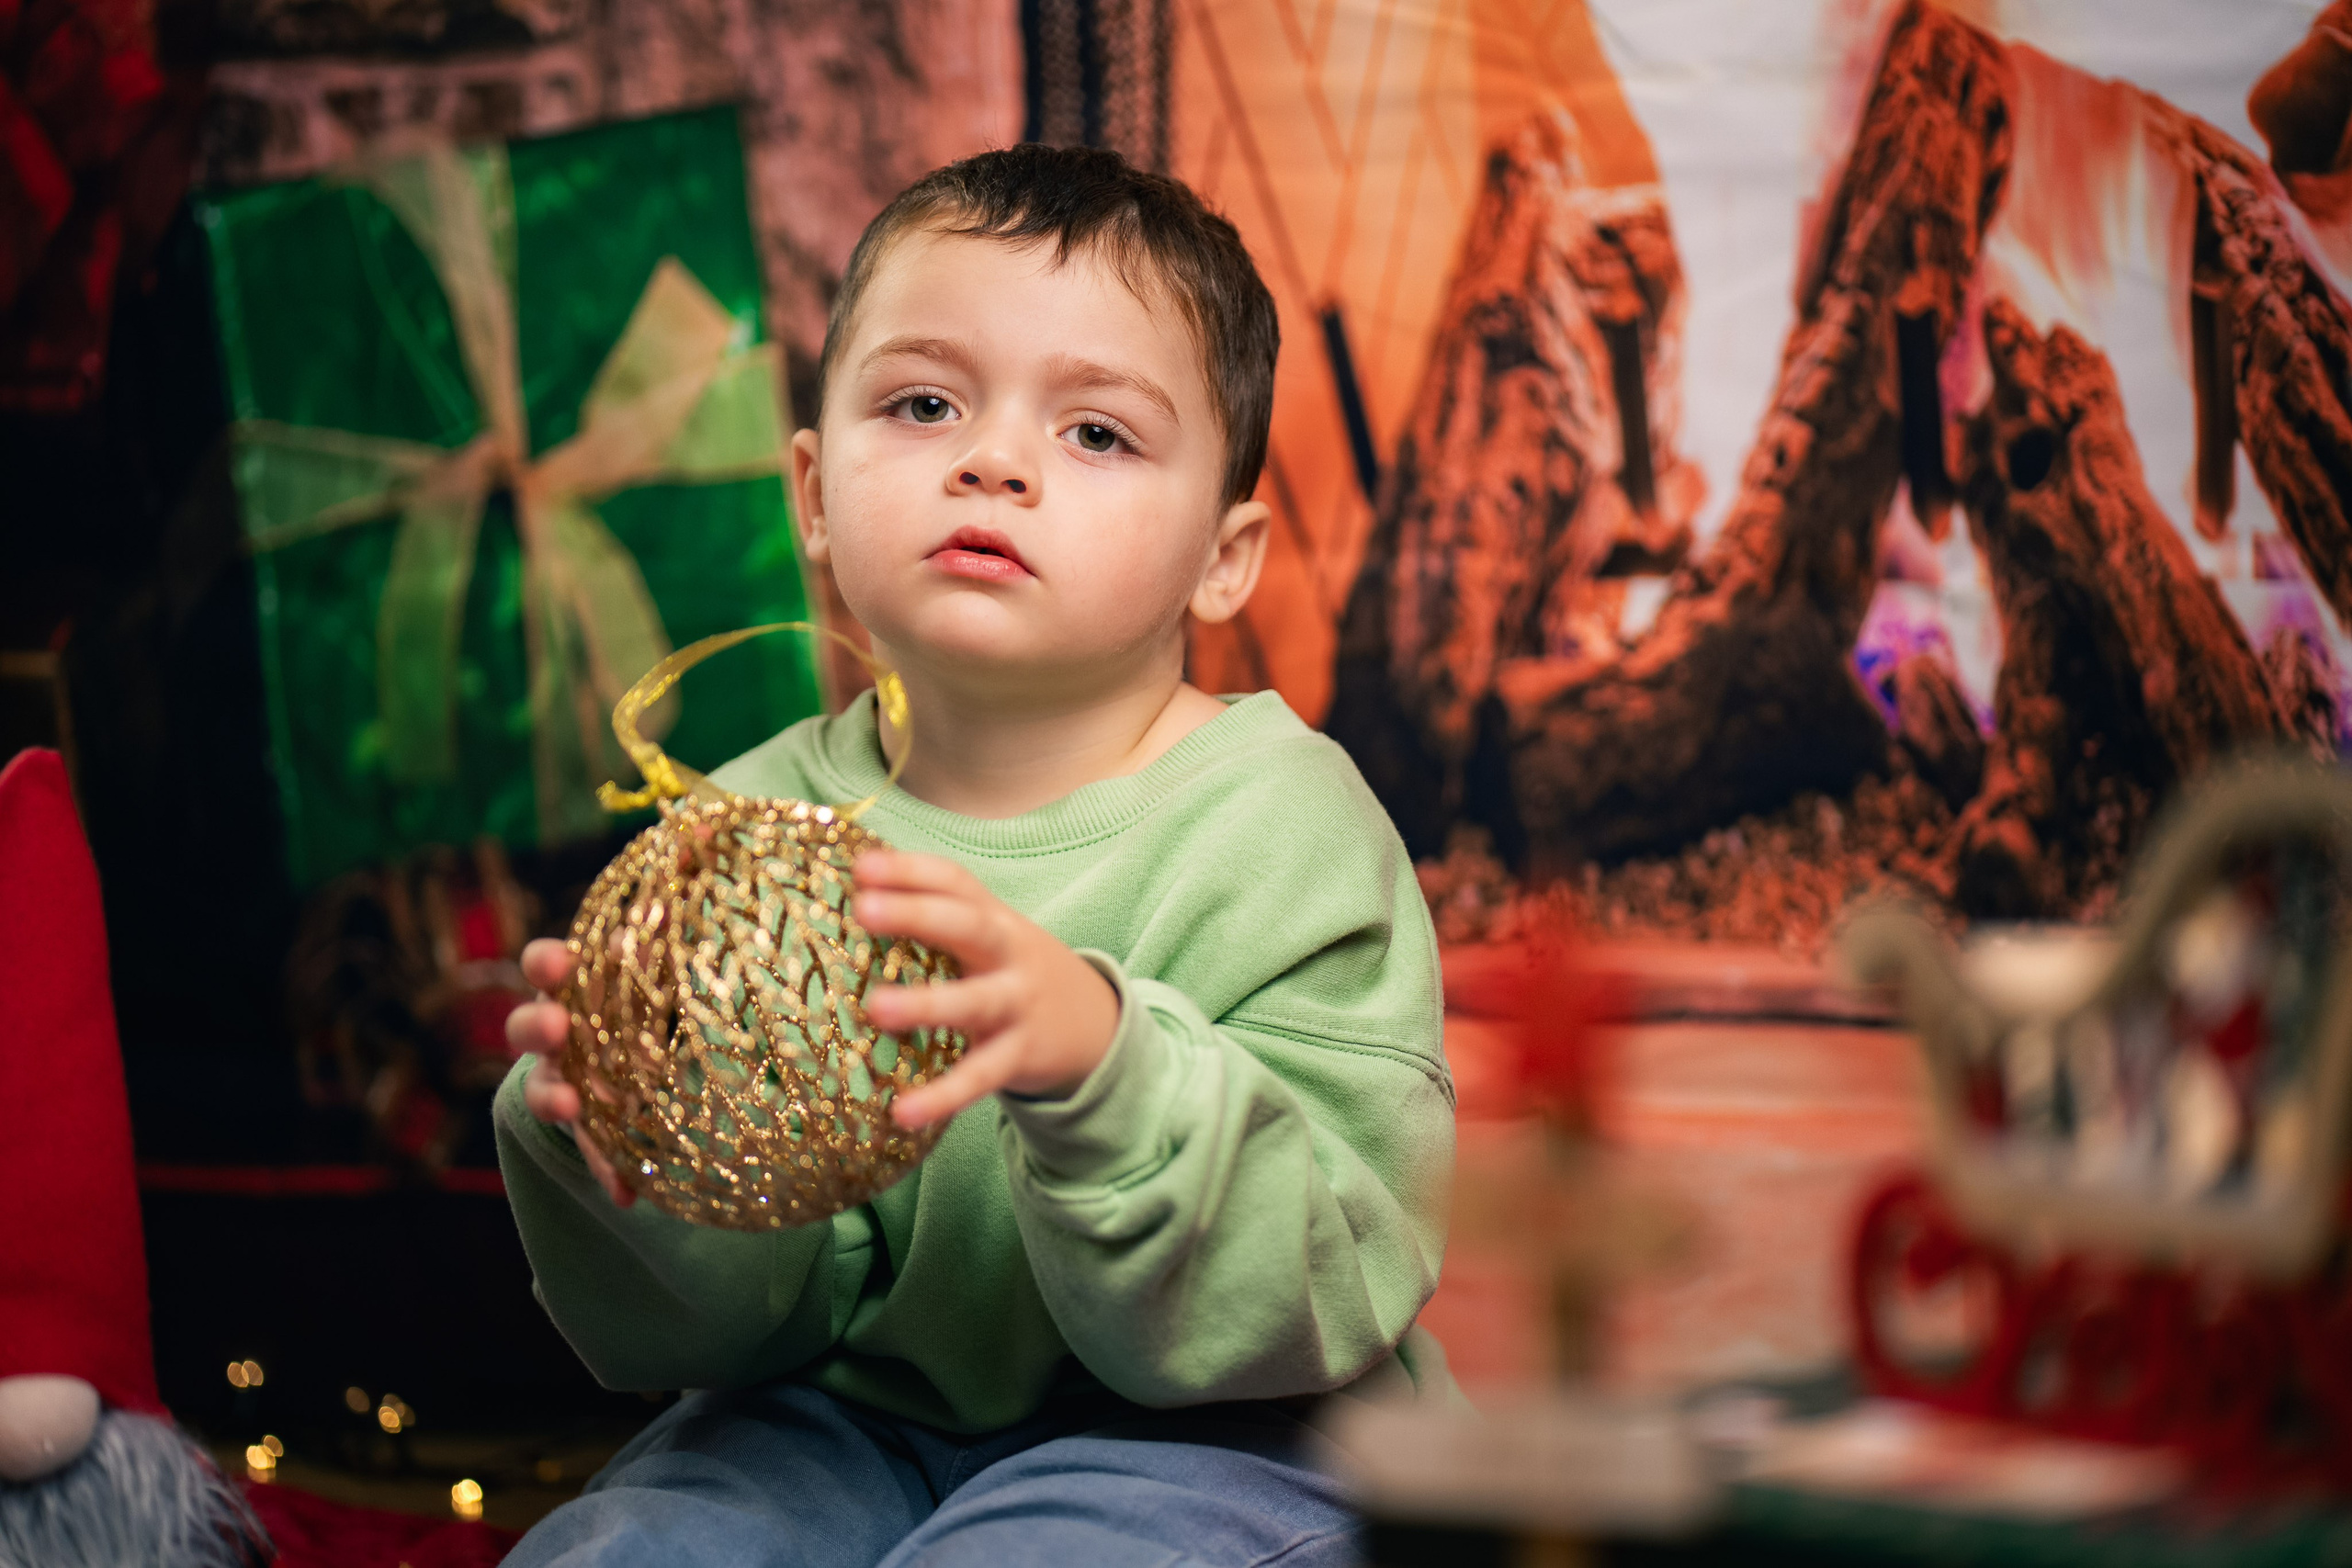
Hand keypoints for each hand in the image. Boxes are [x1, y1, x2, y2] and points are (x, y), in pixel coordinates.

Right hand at [505, 938, 636, 1206]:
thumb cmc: (634, 1001)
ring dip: (553, 1100)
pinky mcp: (587, 1129)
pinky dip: (610, 1172)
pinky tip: (627, 1193)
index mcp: (568, 987)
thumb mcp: (644, 978)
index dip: (544, 963)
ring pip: (543, 1091)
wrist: (630, 1057)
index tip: (556, 961)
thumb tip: (664, 902)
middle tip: (554, 1029)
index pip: (543, 967)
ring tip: (568, 1107)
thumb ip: (650, 953)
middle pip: (527, 1028)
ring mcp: (562, 1083)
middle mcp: (554, 1035)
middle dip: (537, 1027)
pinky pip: (594, 1152)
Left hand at [852, 851, 1119, 1128]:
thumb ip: (937, 919)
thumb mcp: (990, 939)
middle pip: (968, 926)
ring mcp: (1017, 1005)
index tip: (861, 865)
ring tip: (876, 1009)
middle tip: (865, 909)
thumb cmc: (1013, 975)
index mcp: (994, 920)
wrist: (1096, 1026)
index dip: (910, 870)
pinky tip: (902, 1113)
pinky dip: (942, 1096)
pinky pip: (979, 1076)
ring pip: (974, 1001)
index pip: (955, 883)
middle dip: (918, 913)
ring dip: (926, 1004)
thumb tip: (852, 894)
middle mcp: (1009, 955)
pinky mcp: (1018, 1056)